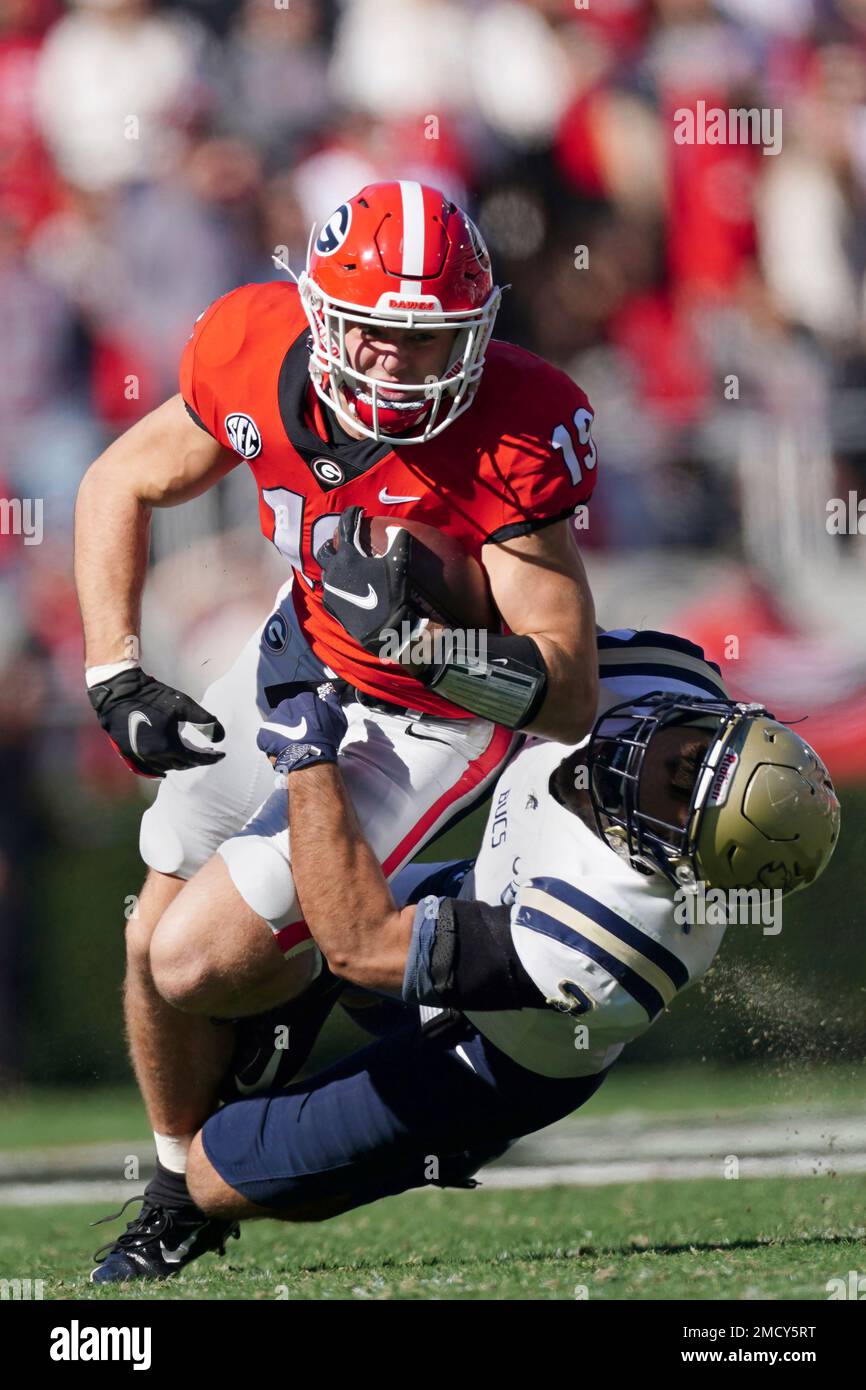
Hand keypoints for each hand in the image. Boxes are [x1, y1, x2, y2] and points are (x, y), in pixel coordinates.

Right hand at [87, 667, 225, 777]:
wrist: (119, 693)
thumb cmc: (152, 697)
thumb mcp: (183, 705)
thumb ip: (205, 721)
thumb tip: (220, 737)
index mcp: (168, 746)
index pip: (195, 759)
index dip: (210, 758)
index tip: (221, 755)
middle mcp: (153, 756)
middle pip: (181, 765)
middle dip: (196, 760)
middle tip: (206, 753)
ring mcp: (139, 757)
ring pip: (166, 767)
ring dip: (179, 762)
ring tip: (189, 753)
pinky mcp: (129, 753)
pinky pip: (150, 766)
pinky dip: (163, 764)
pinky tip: (169, 758)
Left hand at [257, 681, 347, 775]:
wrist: (310, 756)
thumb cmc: (327, 737)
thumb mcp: (338, 718)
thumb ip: (333, 703)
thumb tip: (330, 693)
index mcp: (304, 698)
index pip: (304, 704)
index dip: (308, 716)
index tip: (312, 726)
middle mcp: (287, 704)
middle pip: (290, 712)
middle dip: (294, 722)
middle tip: (302, 736)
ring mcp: (274, 718)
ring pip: (279, 724)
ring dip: (284, 732)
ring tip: (293, 745)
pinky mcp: (265, 732)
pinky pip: (268, 736)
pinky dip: (274, 743)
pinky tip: (284, 750)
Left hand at [315, 506, 419, 654]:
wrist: (383, 631)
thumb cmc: (391, 596)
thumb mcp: (399, 566)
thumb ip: (399, 542)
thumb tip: (396, 527)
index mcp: (347, 557)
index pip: (346, 527)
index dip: (353, 515)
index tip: (359, 511)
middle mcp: (333, 571)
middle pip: (325, 550)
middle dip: (334, 542)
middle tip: (347, 541)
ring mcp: (329, 589)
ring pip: (325, 570)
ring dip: (334, 564)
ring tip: (348, 564)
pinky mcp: (331, 605)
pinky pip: (329, 589)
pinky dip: (336, 583)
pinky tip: (348, 586)